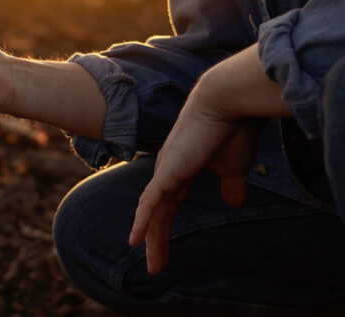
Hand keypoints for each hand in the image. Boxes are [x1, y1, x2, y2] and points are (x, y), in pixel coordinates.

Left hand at [128, 75, 257, 274]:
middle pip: (159, 214)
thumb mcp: (234, 168)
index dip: (167, 227)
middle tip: (155, 266)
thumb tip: (236, 203)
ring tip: (153, 266)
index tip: (164, 247)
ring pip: (154, 214)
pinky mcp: (167, 172)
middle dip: (157, 240)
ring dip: (153, 241)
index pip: (170, 205)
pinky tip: (135, 241)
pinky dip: (142, 222)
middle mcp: (168, 172)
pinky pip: (150, 202)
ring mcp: (165, 172)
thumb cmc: (231, 131)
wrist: (224, 105)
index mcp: (181, 170)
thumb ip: (232, 185)